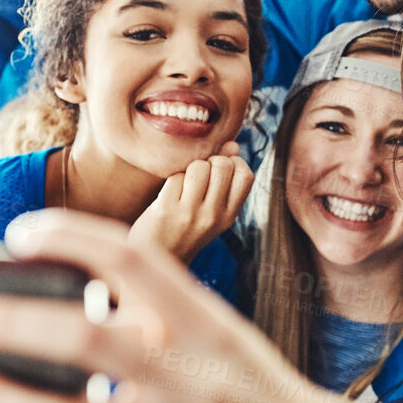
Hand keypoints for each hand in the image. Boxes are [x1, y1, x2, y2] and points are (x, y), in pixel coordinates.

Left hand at [0, 210, 323, 402]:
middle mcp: (189, 372)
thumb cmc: (253, 386)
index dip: (69, 236)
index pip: (130, 258)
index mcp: (203, 321)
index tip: (22, 234)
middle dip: (13, 325)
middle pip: (86, 339)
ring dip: (6, 401)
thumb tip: (65, 300)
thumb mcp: (217, 330)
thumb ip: (155, 314)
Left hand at [128, 144, 251, 262]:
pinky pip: (175, 176)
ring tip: (185, 184)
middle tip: (200, 176)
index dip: (234, 163)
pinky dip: (172, 180)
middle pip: (222, 165)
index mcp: (229, 216)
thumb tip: (232, 144)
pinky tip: (170, 194)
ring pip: (199, 167)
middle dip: (210, 162)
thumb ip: (225, 178)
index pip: (245, 175)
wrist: (157, 258)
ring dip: (190, 169)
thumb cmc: (186, 229)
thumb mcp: (213, 211)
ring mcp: (189, 214)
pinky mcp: (165, 210)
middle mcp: (213, 216)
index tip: (220, 169)